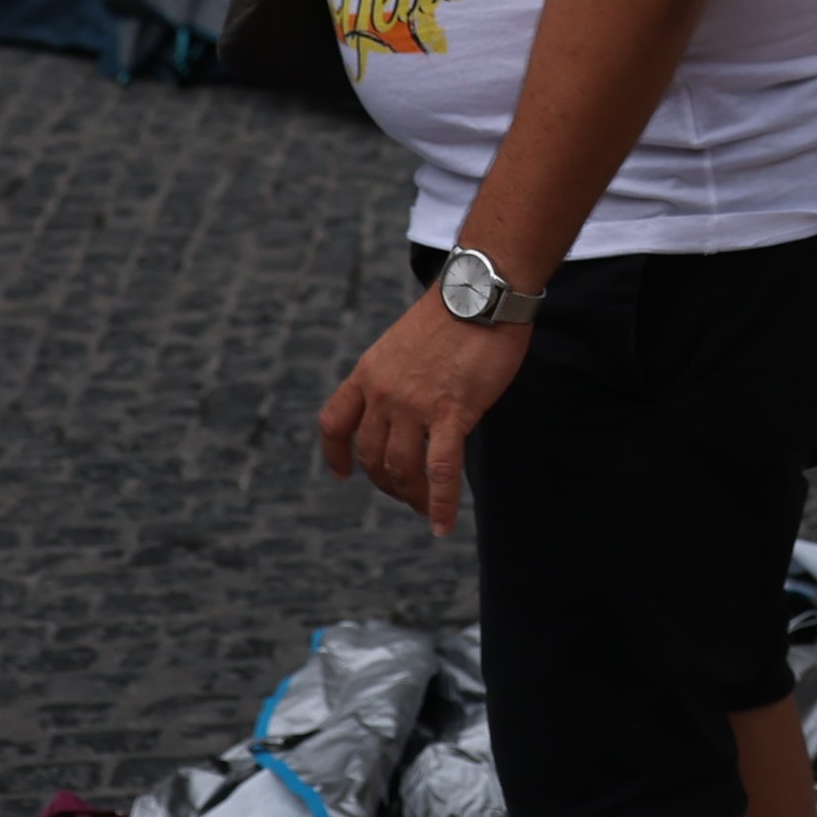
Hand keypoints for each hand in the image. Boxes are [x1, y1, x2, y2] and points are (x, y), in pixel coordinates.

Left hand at [321, 288, 530, 534]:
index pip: (335, 422)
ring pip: (401, 468)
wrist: (480, 292)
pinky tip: (441, 524)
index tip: (343, 474)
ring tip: (423, 509)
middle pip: (371, 455)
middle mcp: (383, 392)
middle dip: (386, 483)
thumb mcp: (406, 343)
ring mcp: (414, 405)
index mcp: (368, 372)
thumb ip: (399, 376)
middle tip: (406, 494)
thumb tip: (410, 406)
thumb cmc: (454, 314)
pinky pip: (440, 470)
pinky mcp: (450, 413)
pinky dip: (440, 503)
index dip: (335, 455)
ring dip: (410, 496)